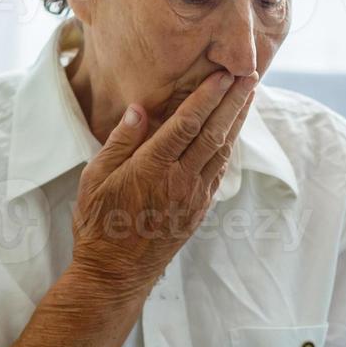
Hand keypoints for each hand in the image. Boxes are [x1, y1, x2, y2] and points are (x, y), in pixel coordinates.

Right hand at [70, 70, 255, 291]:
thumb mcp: (95, 179)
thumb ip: (120, 142)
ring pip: (222, 151)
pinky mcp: (199, 210)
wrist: (115, 272)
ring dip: (237, 121)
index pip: (187, 123)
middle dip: (234, 101)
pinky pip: (219, 172)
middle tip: (250, 75)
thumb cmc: (98, 224)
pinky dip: (229, 147)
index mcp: (152, 168)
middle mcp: (179, 180)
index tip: (224, 74)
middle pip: (214, 132)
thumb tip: (139, 110)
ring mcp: (193, 196)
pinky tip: (233, 132)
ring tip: (249, 96)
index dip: (208, 96)